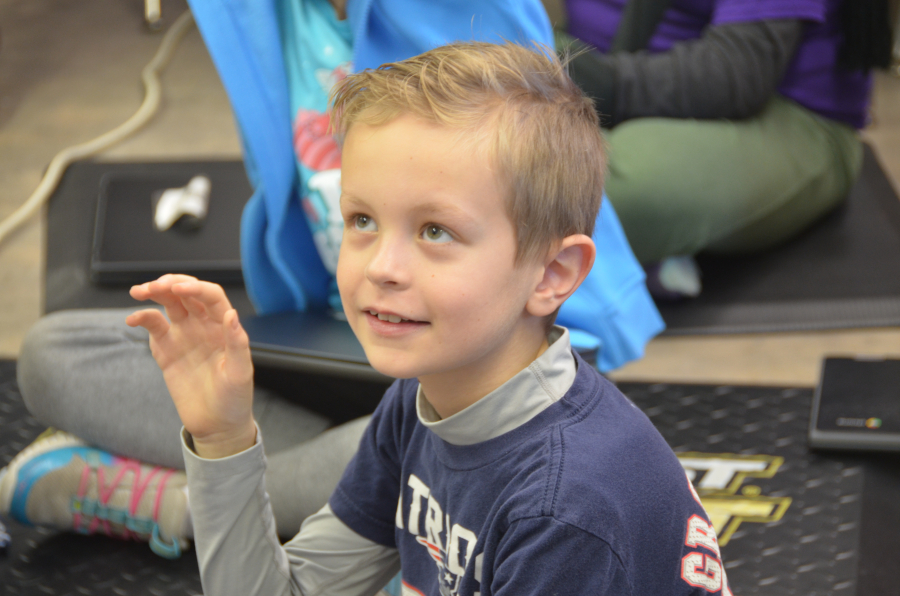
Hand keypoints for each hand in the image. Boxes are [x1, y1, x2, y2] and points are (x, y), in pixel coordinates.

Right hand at [127, 274, 255, 458]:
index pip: (210, 296)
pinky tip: (132, 319)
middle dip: (169, 284)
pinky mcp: (167, 350)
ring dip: (154, 293)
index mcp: (224, 327)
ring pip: (168, 305)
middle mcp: (203, 326)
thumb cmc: (234, 399)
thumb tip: (231, 314)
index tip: (178, 288)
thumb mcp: (239, 373)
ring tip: (138, 292)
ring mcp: (184, 336)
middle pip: (186, 294)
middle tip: (153, 287)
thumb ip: (236, 343)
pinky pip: (154, 327)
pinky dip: (142, 319)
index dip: (195, 288)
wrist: (216, 425)